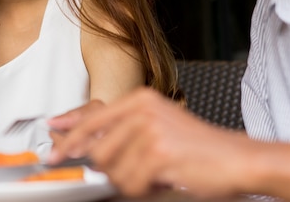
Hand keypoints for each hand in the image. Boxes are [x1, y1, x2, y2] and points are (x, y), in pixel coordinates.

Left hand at [47, 87, 252, 197]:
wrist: (236, 158)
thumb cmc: (197, 147)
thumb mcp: (156, 128)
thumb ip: (119, 131)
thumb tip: (81, 143)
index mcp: (140, 99)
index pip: (91, 119)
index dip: (68, 137)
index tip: (53, 150)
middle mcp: (142, 109)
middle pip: (97, 151)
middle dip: (114, 170)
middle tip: (140, 171)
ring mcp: (150, 129)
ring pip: (113, 170)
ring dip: (132, 181)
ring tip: (156, 172)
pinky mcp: (158, 151)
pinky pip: (131, 184)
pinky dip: (145, 189)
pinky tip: (163, 178)